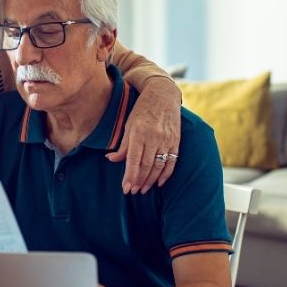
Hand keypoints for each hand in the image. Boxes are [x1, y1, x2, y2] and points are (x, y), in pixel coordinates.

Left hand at [106, 77, 180, 193]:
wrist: (163, 94)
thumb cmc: (141, 109)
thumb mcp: (128, 124)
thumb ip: (122, 144)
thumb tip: (110, 159)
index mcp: (139, 133)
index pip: (133, 160)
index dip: (129, 176)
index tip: (125, 188)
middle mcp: (153, 137)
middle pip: (146, 166)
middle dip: (139, 181)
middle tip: (133, 191)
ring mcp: (166, 140)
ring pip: (159, 166)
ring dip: (150, 180)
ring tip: (143, 190)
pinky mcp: (175, 141)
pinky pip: (172, 162)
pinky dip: (166, 174)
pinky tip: (159, 182)